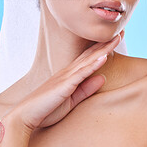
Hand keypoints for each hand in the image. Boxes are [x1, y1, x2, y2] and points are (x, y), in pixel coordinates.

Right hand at [6, 30, 123, 132]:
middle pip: (91, 54)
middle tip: (121, 31)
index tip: (116, 38)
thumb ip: (86, 89)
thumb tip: (103, 78)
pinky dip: (93, 64)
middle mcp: (68, 72)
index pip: (89, 58)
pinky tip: (103, 57)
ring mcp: (66, 77)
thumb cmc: (46, 109)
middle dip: (107, 42)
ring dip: (104, 48)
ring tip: (117, 38)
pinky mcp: (64, 86)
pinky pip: (81, 74)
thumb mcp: (71, 100)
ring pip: (89, 60)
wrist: (24, 116)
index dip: (103, 48)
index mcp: (69, 75)